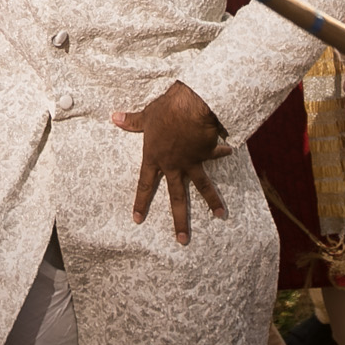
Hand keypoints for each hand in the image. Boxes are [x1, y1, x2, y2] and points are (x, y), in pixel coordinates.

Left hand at [111, 81, 232, 243]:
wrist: (191, 105)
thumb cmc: (166, 109)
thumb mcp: (147, 115)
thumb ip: (132, 121)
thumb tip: (114, 117)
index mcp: (155, 157)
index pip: (145, 184)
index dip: (141, 202)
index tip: (138, 220)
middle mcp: (174, 164)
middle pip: (176, 197)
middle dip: (180, 220)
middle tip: (182, 240)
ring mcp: (192, 160)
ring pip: (202, 186)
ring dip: (212, 201)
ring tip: (220, 215)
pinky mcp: (207, 151)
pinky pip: (216, 153)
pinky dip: (222, 151)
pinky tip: (229, 151)